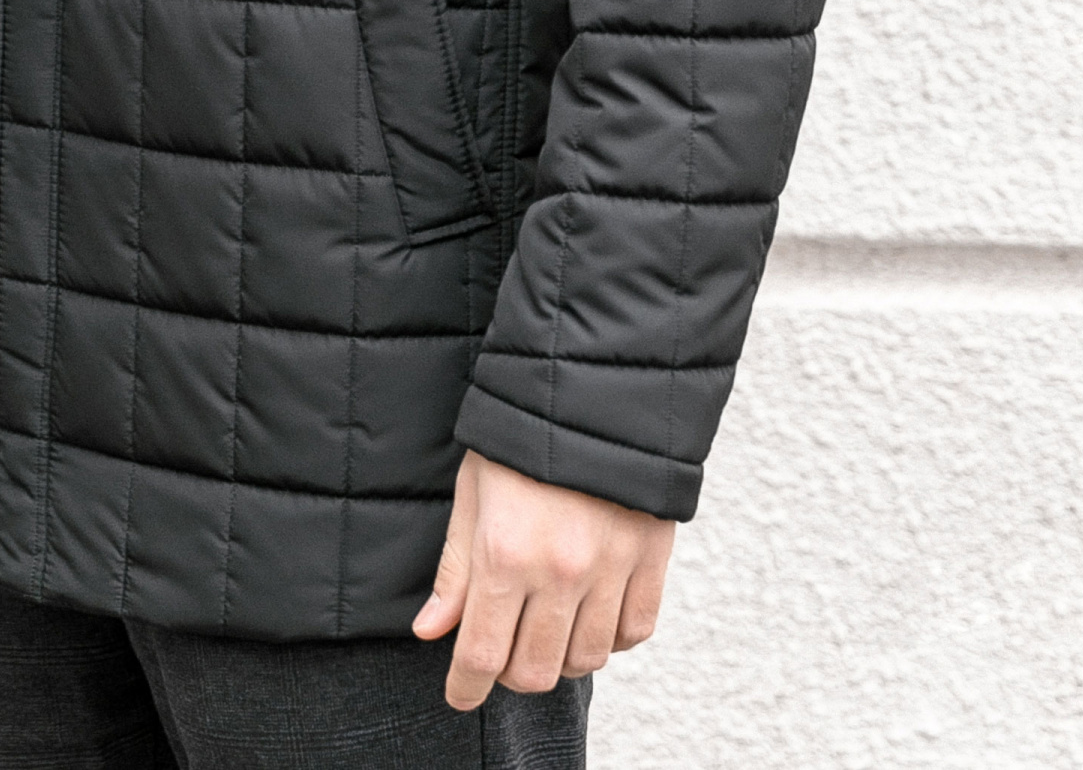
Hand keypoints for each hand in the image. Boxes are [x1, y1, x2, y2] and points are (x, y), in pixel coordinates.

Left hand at [411, 449, 674, 708]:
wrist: (594, 387)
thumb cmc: (523, 435)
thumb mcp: (473, 492)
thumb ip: (455, 569)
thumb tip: (431, 632)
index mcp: (505, 553)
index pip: (482, 655)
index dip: (466, 687)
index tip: (460, 695)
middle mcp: (560, 571)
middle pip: (535, 671)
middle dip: (511, 671)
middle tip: (504, 648)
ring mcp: (611, 568)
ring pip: (586, 660)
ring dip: (561, 656)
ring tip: (548, 625)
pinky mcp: (651, 558)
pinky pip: (634, 632)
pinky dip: (611, 636)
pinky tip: (592, 611)